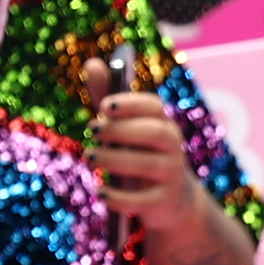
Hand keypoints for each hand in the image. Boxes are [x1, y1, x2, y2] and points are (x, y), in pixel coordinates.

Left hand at [86, 88, 207, 236]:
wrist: (170, 200)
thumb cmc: (140, 154)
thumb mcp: (123, 127)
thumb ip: (107, 97)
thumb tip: (92, 63)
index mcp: (163, 124)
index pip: (155, 107)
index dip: (131, 104)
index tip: (104, 106)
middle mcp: (173, 147)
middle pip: (156, 133)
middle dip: (122, 130)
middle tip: (91, 130)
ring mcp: (171, 175)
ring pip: (149, 165)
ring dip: (116, 159)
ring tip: (90, 156)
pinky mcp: (164, 201)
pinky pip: (145, 200)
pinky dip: (121, 197)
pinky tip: (100, 192)